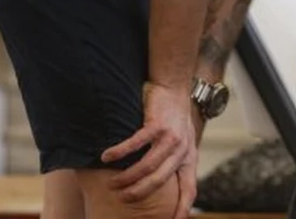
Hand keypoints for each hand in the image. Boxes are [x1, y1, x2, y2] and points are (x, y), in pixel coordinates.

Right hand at [101, 82, 197, 218]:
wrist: (174, 87)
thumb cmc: (174, 116)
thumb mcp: (182, 142)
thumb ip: (175, 161)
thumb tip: (159, 184)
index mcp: (189, 158)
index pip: (189, 189)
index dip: (182, 208)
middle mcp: (182, 150)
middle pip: (160, 181)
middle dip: (139, 193)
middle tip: (122, 200)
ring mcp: (171, 137)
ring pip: (147, 165)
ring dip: (127, 177)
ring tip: (112, 183)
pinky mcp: (158, 124)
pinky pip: (136, 143)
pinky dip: (120, 152)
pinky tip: (106, 156)